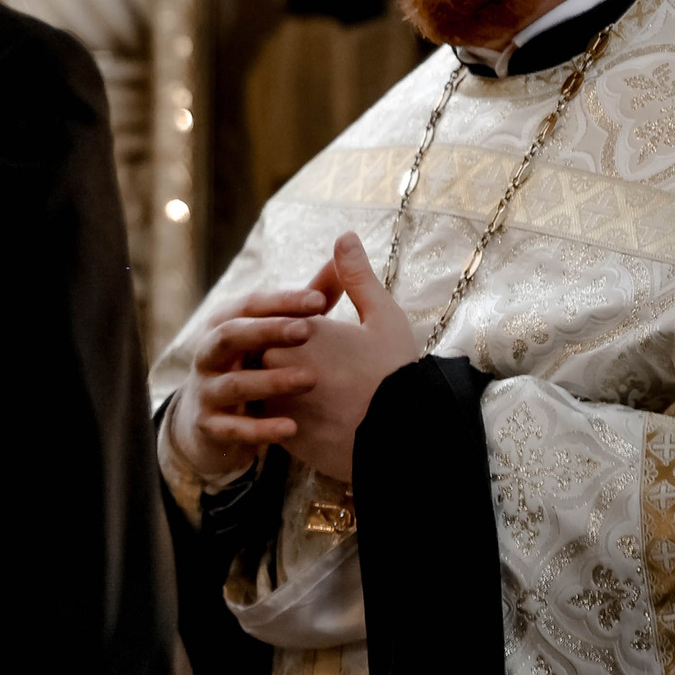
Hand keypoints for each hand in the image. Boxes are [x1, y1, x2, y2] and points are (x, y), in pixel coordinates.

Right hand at [165, 285, 334, 482]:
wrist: (209, 422)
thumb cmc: (252, 363)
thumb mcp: (272, 330)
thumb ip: (305, 299)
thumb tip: (342, 253)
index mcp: (224, 323)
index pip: (250, 304)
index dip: (282, 300)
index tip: (320, 300)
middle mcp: (208, 353)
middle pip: (231, 335)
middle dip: (268, 330)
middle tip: (308, 330)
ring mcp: (206, 391)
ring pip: (235, 384)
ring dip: (272, 380)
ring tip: (310, 379)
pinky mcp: (210, 428)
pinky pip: (233, 429)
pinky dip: (262, 429)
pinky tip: (292, 428)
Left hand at [261, 234, 419, 482]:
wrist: (405, 437)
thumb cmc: (396, 373)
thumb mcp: (383, 317)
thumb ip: (357, 278)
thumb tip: (344, 237)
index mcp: (300, 330)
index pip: (281, 320)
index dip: (301, 326)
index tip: (324, 337)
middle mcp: (280, 363)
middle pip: (269, 353)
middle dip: (287, 356)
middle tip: (323, 367)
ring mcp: (279, 403)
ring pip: (269, 389)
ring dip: (283, 389)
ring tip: (322, 395)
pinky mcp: (285, 438)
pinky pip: (276, 423)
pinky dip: (289, 419)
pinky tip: (318, 420)